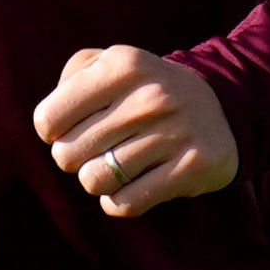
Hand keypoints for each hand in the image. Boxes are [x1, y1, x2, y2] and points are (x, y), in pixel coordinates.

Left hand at [36, 43, 237, 215]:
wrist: (222, 107)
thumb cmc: (145, 91)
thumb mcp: (111, 65)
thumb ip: (71, 78)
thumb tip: (51, 122)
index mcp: (123, 65)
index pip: (47, 119)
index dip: (51, 132)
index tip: (70, 129)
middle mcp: (149, 96)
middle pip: (67, 155)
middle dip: (75, 158)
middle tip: (97, 149)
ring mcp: (174, 132)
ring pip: (95, 182)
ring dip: (98, 181)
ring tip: (116, 166)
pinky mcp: (192, 166)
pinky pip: (126, 203)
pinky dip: (120, 201)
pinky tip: (133, 184)